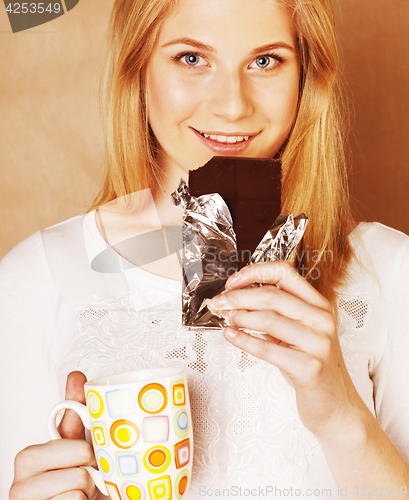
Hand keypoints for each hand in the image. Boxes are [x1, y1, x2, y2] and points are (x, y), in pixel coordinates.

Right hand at [10, 371, 97, 499]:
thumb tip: (76, 376)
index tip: (84, 459)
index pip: (80, 450)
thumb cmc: (72, 476)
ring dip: (87, 496)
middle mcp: (19, 485)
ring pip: (80, 494)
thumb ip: (75, 410)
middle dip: (91, 477)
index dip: (91, 456)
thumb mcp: (74, 442)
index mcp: (28, 457)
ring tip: (78, 495)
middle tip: (84, 479)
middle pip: (81, 474)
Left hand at [207, 261, 366, 437]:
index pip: (285, 272)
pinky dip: (244, 340)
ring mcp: (318, 343)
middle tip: (219, 301)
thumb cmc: (311, 365)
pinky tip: (231, 336)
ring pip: (268, 319)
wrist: (336, 404)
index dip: (254, 272)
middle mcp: (321, 319)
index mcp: (319, 304)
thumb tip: (236, 297)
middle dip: (237, 296)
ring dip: (239, 316)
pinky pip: (267, 349)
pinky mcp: (309, 367)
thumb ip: (275, 312)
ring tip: (226, 318)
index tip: (232, 281)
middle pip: (271, 294)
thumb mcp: (298, 331)